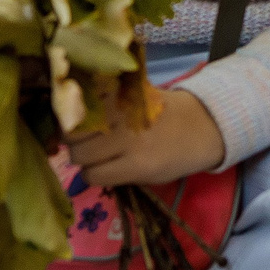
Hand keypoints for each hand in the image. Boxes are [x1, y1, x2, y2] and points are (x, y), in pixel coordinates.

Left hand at [66, 88, 226, 187]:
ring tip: (100, 159)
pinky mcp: (136, 166)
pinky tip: (110, 171)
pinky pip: (96, 176)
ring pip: (80, 158)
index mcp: (115, 93)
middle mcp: (118, 114)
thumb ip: (103, 105)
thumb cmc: (162, 112)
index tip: (76, 126)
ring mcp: (126, 141)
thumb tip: (68, 119)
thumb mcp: (132, 97)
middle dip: (75, 143)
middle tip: (89, 146)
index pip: (71, 109)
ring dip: (85, 162)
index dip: (70, 121)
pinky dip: (96, 176)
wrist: (201, 127)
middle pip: (71, 135)